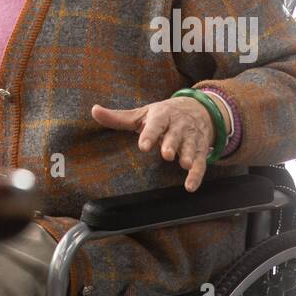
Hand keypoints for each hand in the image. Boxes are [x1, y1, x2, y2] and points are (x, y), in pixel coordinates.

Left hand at [91, 96, 228, 191]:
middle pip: (175, 134)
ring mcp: (190, 138)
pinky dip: (197, 175)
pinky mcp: (200, 149)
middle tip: (167, 154)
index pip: (155, 123)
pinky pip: (201, 163)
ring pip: (190, 147)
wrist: (197, 109)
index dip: (150, 134)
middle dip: (172, 143)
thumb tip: (94, 110)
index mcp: (161, 115)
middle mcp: (178, 126)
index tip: (143, 146)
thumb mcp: (141, 114)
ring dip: (188, 155)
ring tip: (185, 165)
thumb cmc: (162, 115)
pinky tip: (190, 186)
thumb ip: (118, 117)